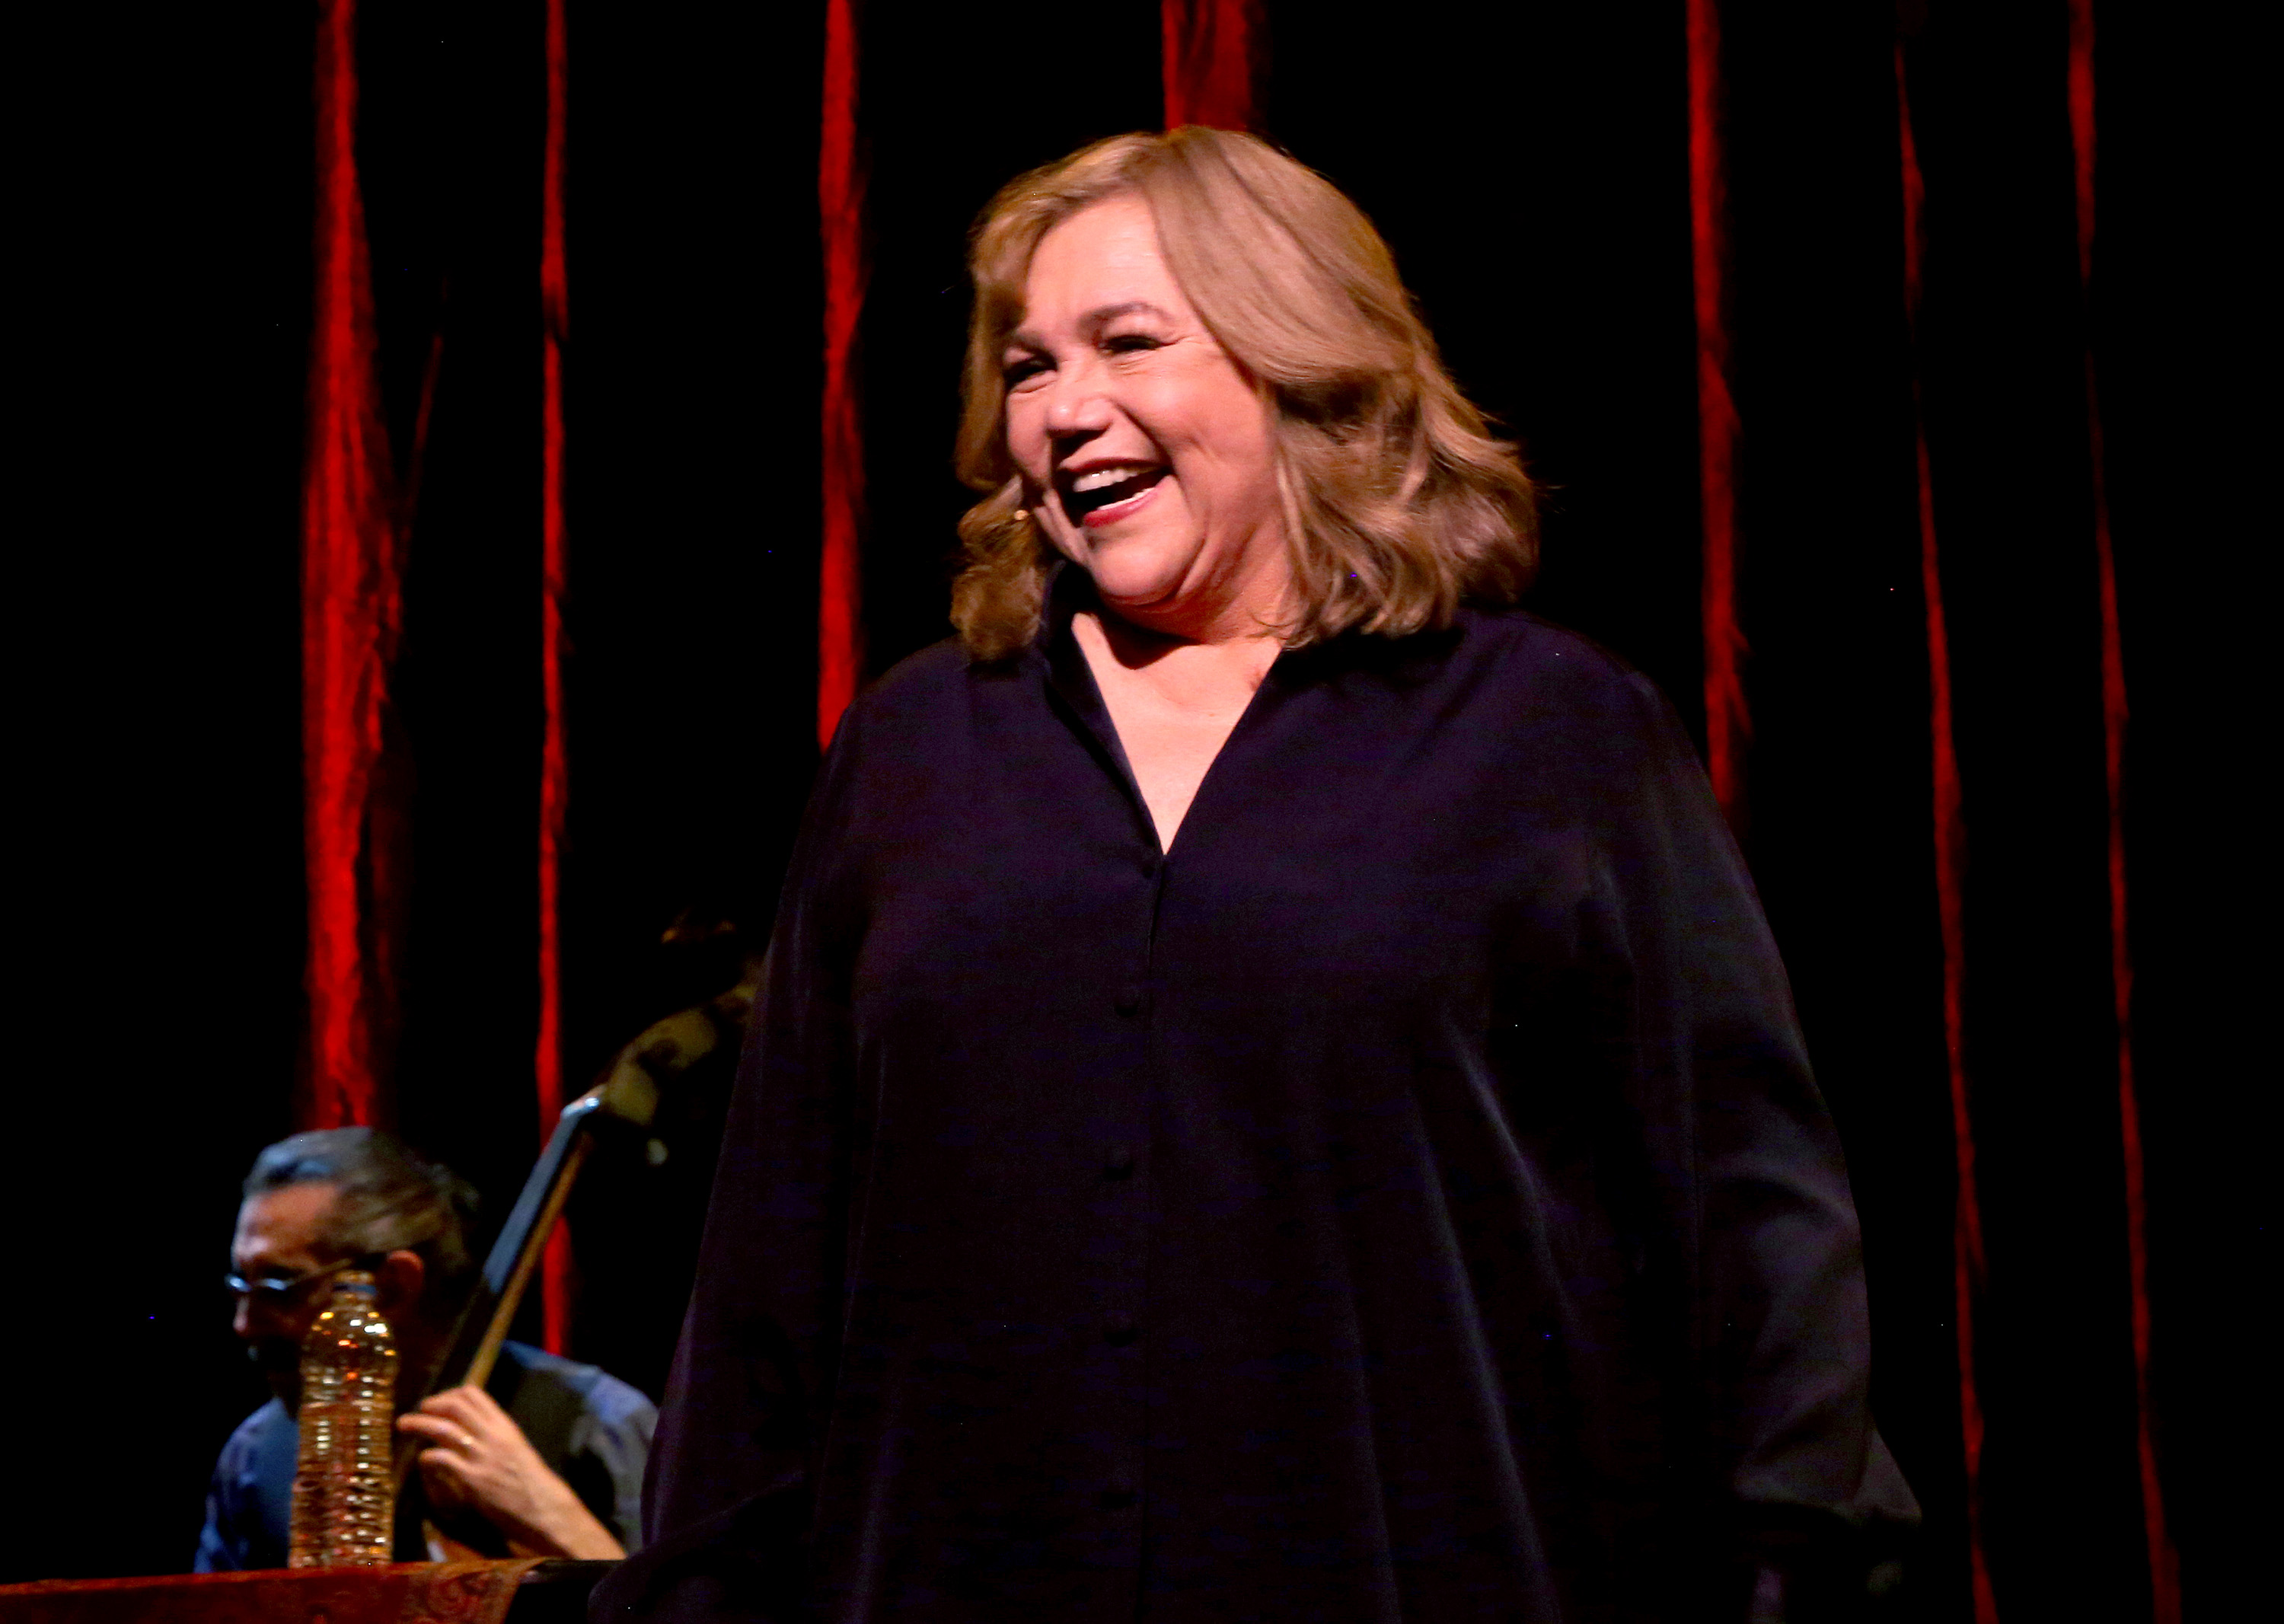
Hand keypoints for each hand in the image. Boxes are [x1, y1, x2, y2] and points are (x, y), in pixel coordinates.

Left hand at [396, 1384, 624, 1559]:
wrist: (544, 1507)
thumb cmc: (531, 1483)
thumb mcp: (515, 1450)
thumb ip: (494, 1439)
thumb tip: (469, 1434)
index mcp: (505, 1426)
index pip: (474, 1394)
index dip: (449, 1394)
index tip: (436, 1403)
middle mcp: (493, 1435)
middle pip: (456, 1405)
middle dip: (431, 1404)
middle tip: (418, 1410)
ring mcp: (482, 1457)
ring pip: (444, 1428)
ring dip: (419, 1423)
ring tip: (404, 1424)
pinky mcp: (473, 1479)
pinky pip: (442, 1459)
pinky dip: (427, 1456)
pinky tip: (423, 1460)